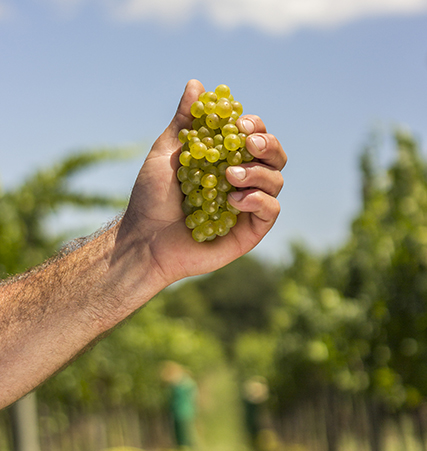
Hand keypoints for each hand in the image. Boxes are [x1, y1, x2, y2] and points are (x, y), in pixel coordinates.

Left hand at [120, 79, 286, 285]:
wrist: (145, 239)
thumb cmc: (152, 197)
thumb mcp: (166, 153)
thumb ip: (185, 122)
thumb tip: (196, 84)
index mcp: (226, 161)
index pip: (255, 138)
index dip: (255, 127)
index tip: (239, 125)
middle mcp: (242, 181)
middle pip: (275, 156)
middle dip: (267, 145)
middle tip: (247, 145)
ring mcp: (248, 206)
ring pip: (276, 181)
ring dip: (258, 173)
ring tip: (229, 177)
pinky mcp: (250, 231)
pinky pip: (272, 211)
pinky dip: (260, 200)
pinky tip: (236, 200)